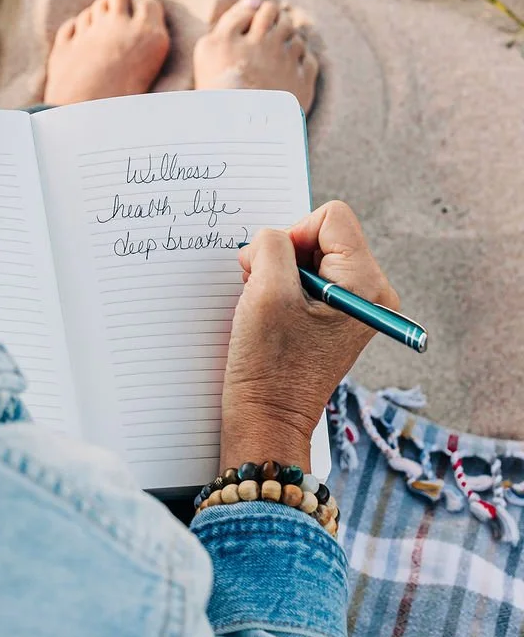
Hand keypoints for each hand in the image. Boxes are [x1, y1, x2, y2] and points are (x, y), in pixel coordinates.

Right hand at [220, 201, 397, 470]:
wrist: (267, 419)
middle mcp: (372, 292)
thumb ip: (270, 245)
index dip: (292, 234)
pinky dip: (284, 289)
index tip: (273, 271)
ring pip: (312, 257)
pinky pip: (309, 280)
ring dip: (280, 274)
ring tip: (268, 309)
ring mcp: (357, 306)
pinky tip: (273, 317)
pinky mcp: (339, 318)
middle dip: (284, 256)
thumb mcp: (265, 291)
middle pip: (323, 236)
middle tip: (264, 292)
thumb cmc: (268, 364)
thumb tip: (270, 238)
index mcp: (366, 284)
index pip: (331, 218)